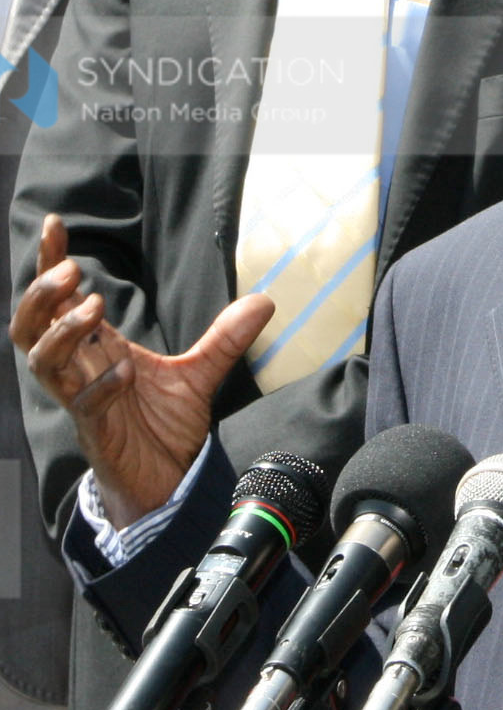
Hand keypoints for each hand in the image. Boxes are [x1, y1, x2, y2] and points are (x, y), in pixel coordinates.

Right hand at [10, 213, 272, 529]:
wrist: (168, 483)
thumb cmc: (166, 426)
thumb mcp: (200, 372)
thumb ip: (226, 337)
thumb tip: (265, 300)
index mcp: (95, 347)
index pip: (58, 300)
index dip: (49, 263)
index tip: (54, 225)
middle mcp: (80, 369)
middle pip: (30, 326)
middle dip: (43, 294)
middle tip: (70, 270)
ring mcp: (83, 400)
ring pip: (43, 361)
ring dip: (63, 332)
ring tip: (94, 307)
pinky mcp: (96, 431)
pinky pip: (84, 405)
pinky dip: (100, 385)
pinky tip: (125, 371)